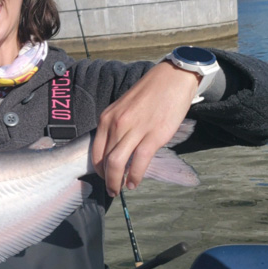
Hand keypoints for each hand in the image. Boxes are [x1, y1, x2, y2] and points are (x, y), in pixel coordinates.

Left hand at [91, 61, 198, 196]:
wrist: (172, 78)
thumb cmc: (150, 93)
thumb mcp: (123, 107)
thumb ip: (117, 126)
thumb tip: (115, 148)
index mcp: (107, 118)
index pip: (95, 151)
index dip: (98, 169)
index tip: (104, 177)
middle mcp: (116, 124)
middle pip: (104, 160)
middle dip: (106, 179)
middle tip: (112, 190)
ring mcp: (134, 130)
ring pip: (117, 164)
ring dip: (117, 182)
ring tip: (121, 190)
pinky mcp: (153, 136)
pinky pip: (138, 162)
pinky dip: (135, 176)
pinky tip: (134, 182)